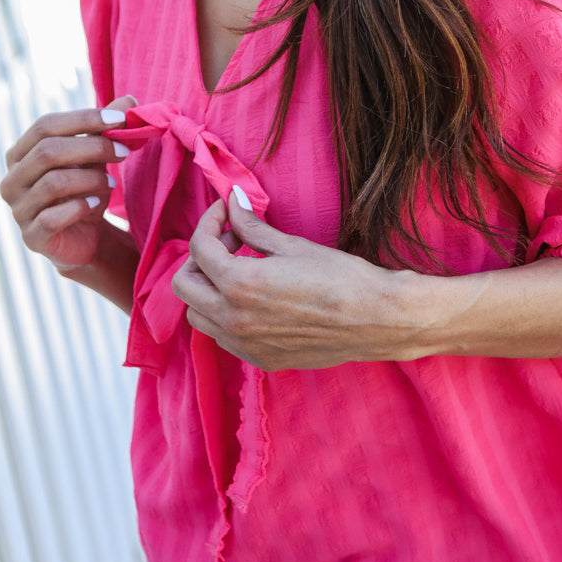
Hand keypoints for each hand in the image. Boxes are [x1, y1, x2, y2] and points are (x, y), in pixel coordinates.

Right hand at [0, 96, 135, 271]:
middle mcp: (11, 180)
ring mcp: (18, 210)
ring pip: (52, 183)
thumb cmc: (85, 190)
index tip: (120, 119)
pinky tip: (96, 203)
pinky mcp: (31, 237)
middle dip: (92, 147)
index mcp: (20, 154)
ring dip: (90, 179)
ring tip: (111, 181)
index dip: (83, 119)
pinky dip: (80, 207)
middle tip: (124, 151)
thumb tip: (130, 99)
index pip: (45, 125)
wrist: (84, 237)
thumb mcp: (96, 157)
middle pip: (47, 151)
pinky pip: (52, 218)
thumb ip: (106, 129)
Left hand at [171, 190, 411, 370]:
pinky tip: (252, 298)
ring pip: (198, 316)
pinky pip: (221, 336)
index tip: (227, 211)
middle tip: (230, 242)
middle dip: (199, 258)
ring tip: (239, 270)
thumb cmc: (341, 277)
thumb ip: (252, 227)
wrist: (376, 319)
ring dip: (207, 288)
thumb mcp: (291, 245)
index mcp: (240, 284)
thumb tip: (233, 202)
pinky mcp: (259, 359)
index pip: (199, 248)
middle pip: (184, 285)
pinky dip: (223, 314)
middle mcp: (234, 319)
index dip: (210, 222)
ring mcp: (244, 344)